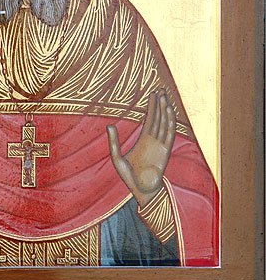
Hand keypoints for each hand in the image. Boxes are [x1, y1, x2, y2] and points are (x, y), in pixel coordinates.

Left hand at [107, 90, 175, 207]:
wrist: (141, 191)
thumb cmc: (129, 177)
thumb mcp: (117, 158)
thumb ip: (114, 142)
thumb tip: (109, 126)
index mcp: (143, 140)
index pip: (149, 119)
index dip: (152, 107)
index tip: (153, 94)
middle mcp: (154, 140)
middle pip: (158, 117)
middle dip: (160, 103)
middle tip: (161, 88)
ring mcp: (160, 144)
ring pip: (164, 122)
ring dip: (165, 109)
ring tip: (164, 95)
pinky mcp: (165, 150)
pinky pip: (169, 132)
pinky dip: (170, 121)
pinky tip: (169, 110)